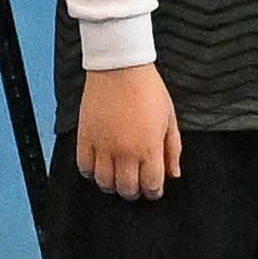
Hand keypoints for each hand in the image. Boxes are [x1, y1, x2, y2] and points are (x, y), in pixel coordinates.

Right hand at [71, 54, 177, 201]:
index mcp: (149, 147)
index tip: (153, 188)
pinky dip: (90, 173)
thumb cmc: (147, 88)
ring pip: (104, 183)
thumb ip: (173, 149)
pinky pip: (83, 167)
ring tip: (117, 178)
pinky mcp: (85, 137)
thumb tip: (173, 173)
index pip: (151, 186)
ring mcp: (103, 145)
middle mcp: (125, 151)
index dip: (153, 191)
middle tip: (136, 185)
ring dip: (112, 185)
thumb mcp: (169, 118)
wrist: (120, 66)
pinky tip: (98, 168)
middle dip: (134, 192)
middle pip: (127, 189)